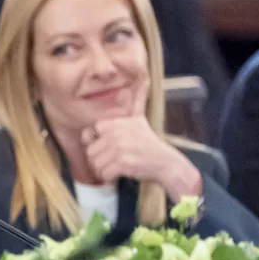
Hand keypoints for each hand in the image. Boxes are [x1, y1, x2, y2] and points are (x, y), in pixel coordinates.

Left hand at [81, 79, 201, 201]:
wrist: (168, 164)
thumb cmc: (151, 144)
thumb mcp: (141, 119)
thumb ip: (137, 101)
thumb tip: (145, 80)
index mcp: (118, 123)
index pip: (91, 131)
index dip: (96, 141)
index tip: (108, 147)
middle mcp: (117, 133)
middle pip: (90, 150)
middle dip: (99, 160)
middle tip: (113, 162)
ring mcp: (120, 148)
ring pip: (95, 163)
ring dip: (103, 170)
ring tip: (116, 169)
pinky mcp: (123, 163)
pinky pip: (104, 173)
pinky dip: (109, 178)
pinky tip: (119, 175)